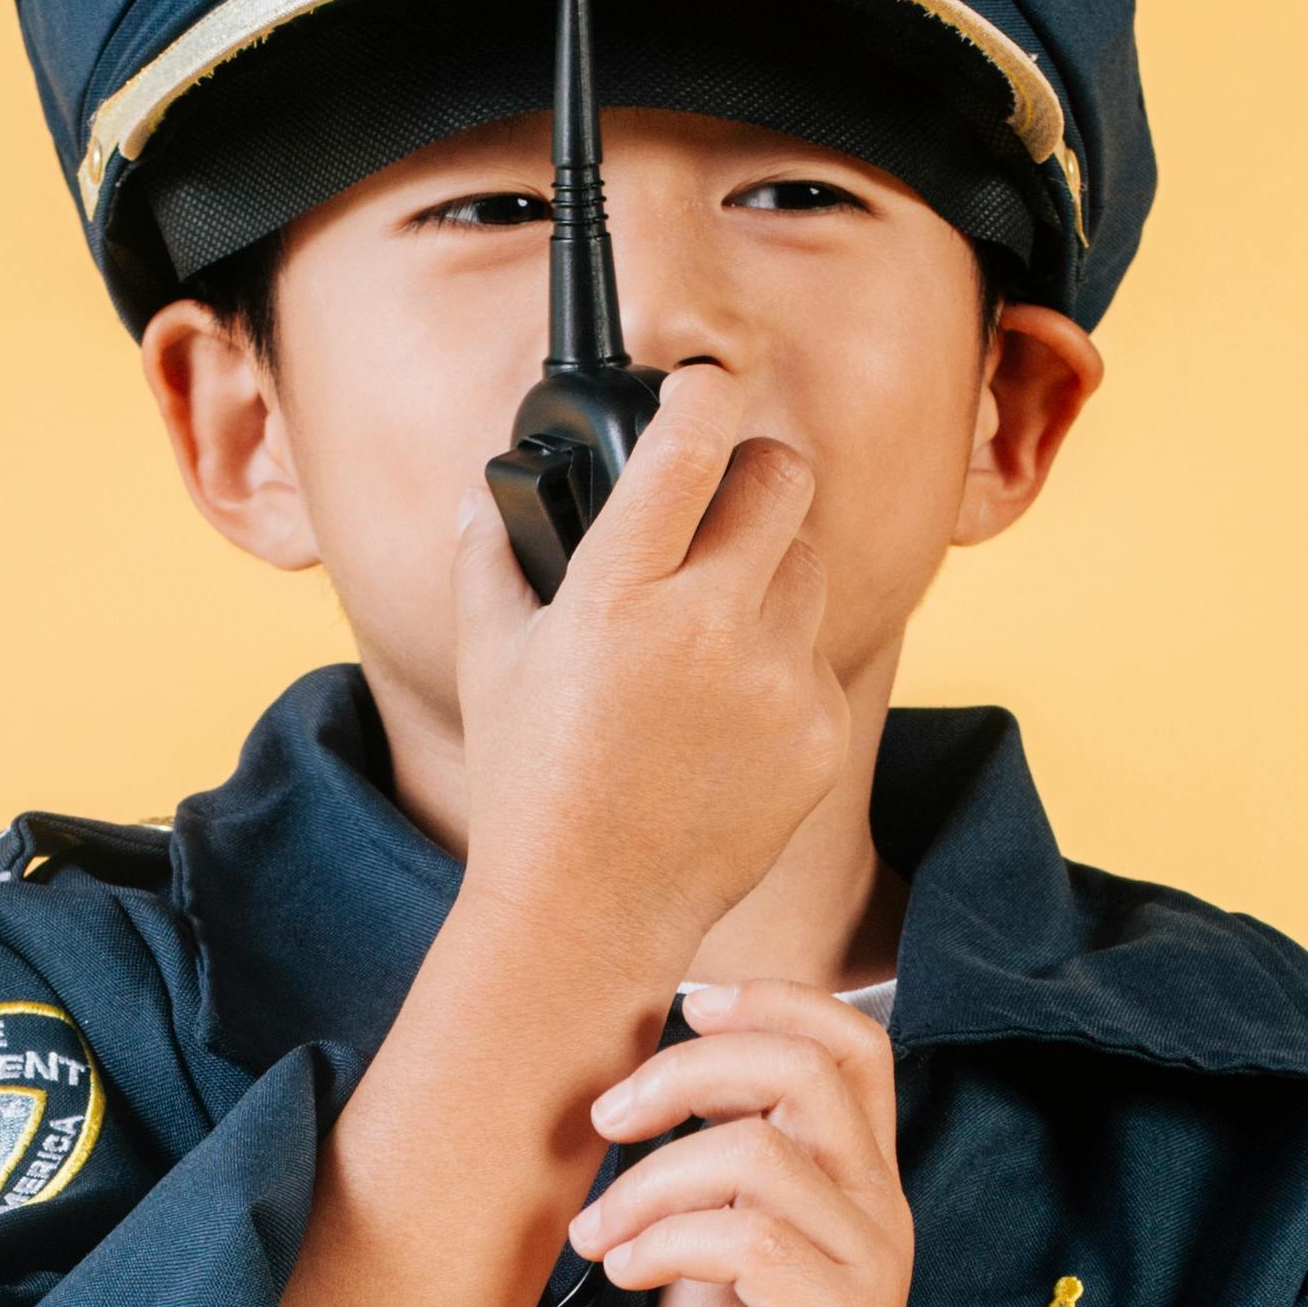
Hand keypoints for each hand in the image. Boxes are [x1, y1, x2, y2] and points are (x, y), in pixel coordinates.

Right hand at [452, 403, 845, 1015]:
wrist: (591, 914)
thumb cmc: (531, 785)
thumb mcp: (490, 662)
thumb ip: (489, 559)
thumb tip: (487, 493)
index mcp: (620, 593)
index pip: (693, 443)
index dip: (704, 396)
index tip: (701, 392)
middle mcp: (711, 626)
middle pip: (786, 478)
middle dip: (755, 471)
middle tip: (727, 495)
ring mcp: (778, 682)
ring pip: (811, 562)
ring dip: (771, 565)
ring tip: (715, 618)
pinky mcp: (820, 733)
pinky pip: (819, 656)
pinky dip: (782, 665)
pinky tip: (727, 714)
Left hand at [571, 981, 913, 1306]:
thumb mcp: (716, 1249)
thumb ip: (710, 1169)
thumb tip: (643, 1085)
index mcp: (857, 1182)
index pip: (853, 1043)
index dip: (772, 1002)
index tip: (684, 1006)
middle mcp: (878, 1213)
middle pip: (804, 1072)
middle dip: (682, 1075)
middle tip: (604, 1123)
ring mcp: (866, 1273)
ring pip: (760, 1156)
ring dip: (647, 1183)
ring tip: (597, 1237)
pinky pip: (748, 1242)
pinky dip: (664, 1243)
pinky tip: (623, 1276)